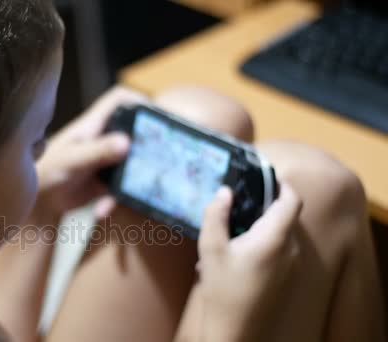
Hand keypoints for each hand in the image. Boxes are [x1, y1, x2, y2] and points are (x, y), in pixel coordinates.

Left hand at [32, 87, 147, 224]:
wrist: (36, 201)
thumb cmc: (47, 171)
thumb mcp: (73, 159)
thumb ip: (98, 151)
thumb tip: (127, 142)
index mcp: (93, 125)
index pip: (119, 100)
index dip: (138, 100)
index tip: (155, 114)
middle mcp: (103, 139)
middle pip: (134, 131)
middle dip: (148, 143)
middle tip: (160, 156)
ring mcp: (106, 160)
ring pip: (132, 161)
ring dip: (135, 177)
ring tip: (135, 192)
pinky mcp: (106, 182)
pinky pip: (121, 187)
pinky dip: (116, 201)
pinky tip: (101, 211)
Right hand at [197, 184, 301, 341]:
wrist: (235, 330)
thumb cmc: (223, 290)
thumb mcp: (211, 248)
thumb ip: (216, 215)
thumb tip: (224, 192)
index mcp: (274, 238)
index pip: (291, 200)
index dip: (281, 184)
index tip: (264, 177)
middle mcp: (289, 249)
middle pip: (285, 215)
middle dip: (265, 205)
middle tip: (238, 203)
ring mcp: (290, 264)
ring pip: (281, 232)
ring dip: (262, 224)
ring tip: (232, 231)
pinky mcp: (285, 276)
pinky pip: (279, 248)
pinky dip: (263, 241)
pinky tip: (237, 253)